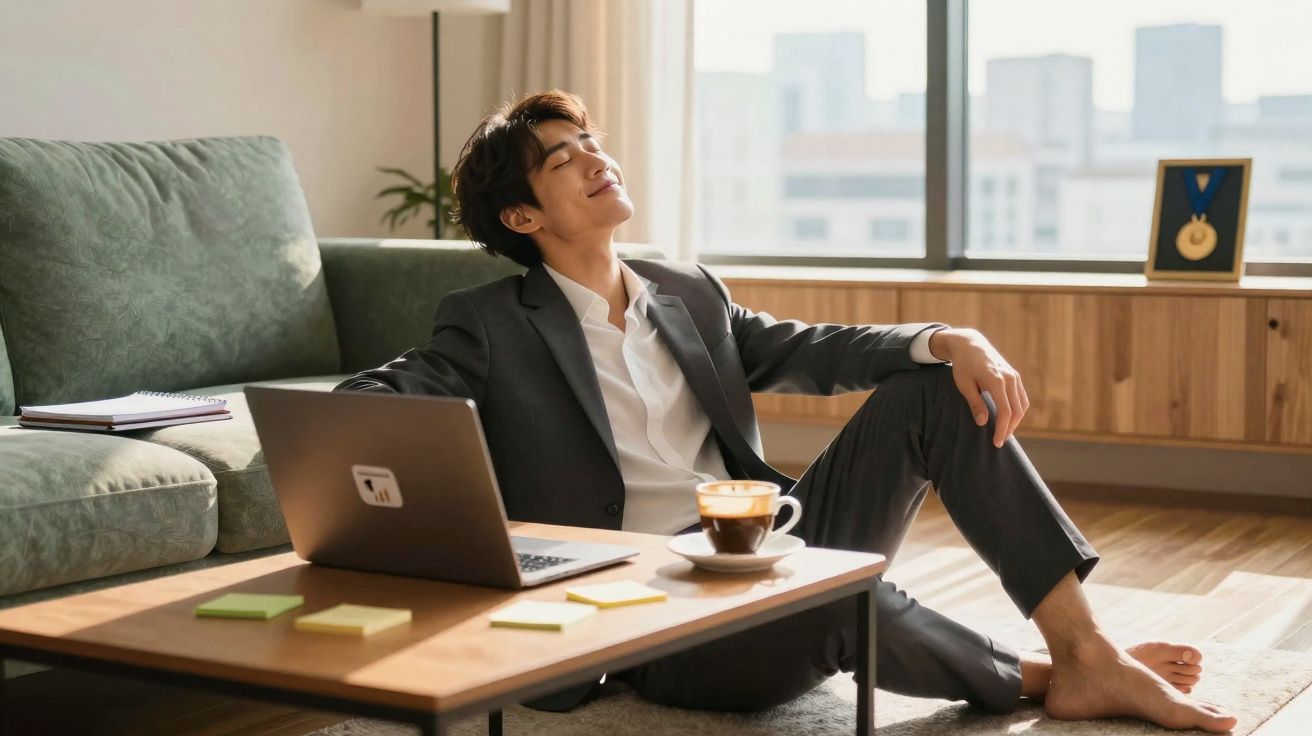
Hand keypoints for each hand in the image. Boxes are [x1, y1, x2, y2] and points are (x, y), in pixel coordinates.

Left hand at [929, 328, 1029, 447]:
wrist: (970, 344)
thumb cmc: (963, 365)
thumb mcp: (964, 385)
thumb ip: (975, 403)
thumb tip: (982, 423)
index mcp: (997, 381)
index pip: (1005, 412)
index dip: (1002, 429)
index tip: (996, 442)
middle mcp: (1010, 379)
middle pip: (1017, 411)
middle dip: (1010, 428)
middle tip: (1000, 441)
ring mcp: (1014, 376)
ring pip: (1022, 405)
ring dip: (1016, 421)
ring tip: (1004, 432)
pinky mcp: (1014, 376)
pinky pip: (1021, 397)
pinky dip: (1018, 410)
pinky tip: (1009, 418)